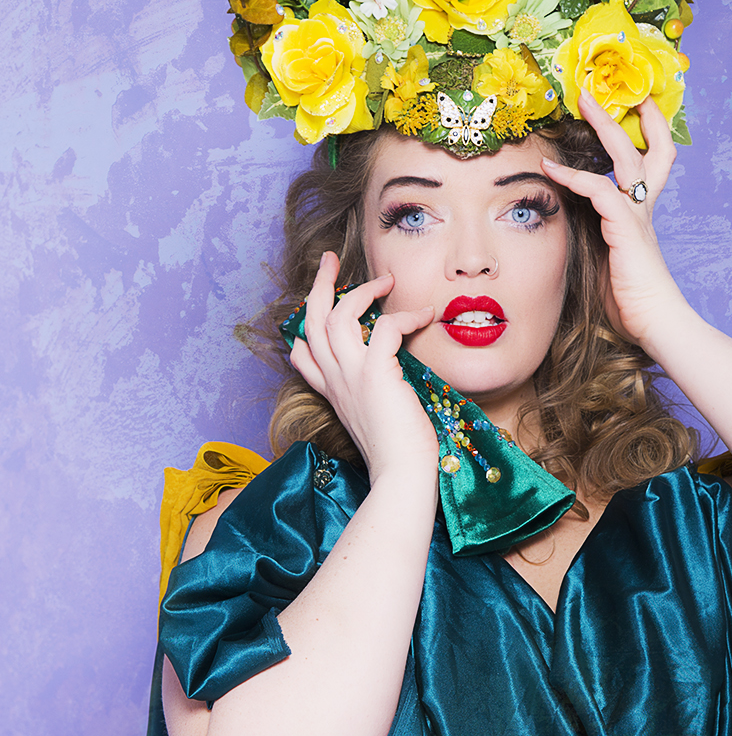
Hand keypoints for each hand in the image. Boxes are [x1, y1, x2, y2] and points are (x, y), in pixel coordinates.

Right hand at [288, 252, 440, 483]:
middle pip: (311, 321)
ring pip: (336, 315)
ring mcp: (351, 376)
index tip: (320, 308)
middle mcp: (335, 381)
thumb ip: (374, 395)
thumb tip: (391, 379)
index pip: (303, 355)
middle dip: (319, 286)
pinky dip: (405, 316)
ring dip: (361, 291)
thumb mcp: (376, 419)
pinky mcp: (375, 374)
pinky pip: (384, 328)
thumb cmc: (399, 454)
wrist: (401, 475)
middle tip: (330, 260)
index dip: (305, 328)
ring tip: (387, 280)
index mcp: (333, 393)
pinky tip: (425, 315)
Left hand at [541, 90, 679, 350]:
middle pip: (644, 149)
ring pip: (625, 158)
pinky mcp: (626, 228)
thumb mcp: (605, 262)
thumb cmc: (631, 303)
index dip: (643, 135)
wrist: (656, 325)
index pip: (648, 165)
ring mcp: (637, 216)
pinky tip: (551, 170)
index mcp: (640, 216)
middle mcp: (643, 209)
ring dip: (604, 127)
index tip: (630, 110)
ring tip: (582, 102)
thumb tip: (567, 223)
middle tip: (602, 90)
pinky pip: (599, 190)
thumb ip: (592, 237)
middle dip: (628, 116)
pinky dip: (575, 177)